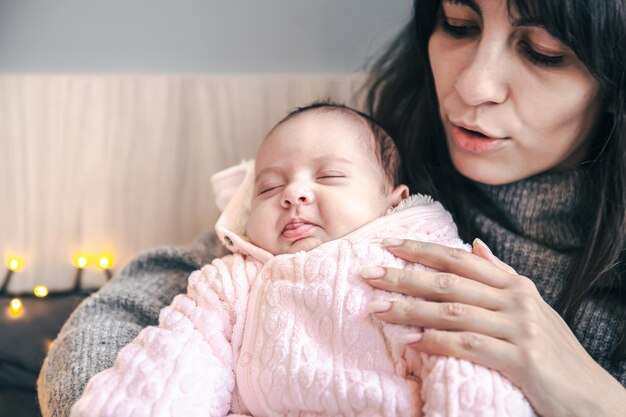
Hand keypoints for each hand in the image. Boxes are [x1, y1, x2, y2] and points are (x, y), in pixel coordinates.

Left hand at [362, 238, 625, 416]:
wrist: (590, 395)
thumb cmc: (552, 352)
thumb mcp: (530, 307)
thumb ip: (500, 275)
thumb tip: (474, 245)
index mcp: (514, 285)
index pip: (459, 259)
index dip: (422, 250)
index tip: (389, 245)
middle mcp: (516, 300)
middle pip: (449, 282)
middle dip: (404, 276)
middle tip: (368, 274)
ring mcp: (520, 328)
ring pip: (452, 311)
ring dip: (410, 310)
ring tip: (377, 309)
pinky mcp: (522, 359)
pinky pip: (469, 346)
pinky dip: (436, 342)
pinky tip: (411, 343)